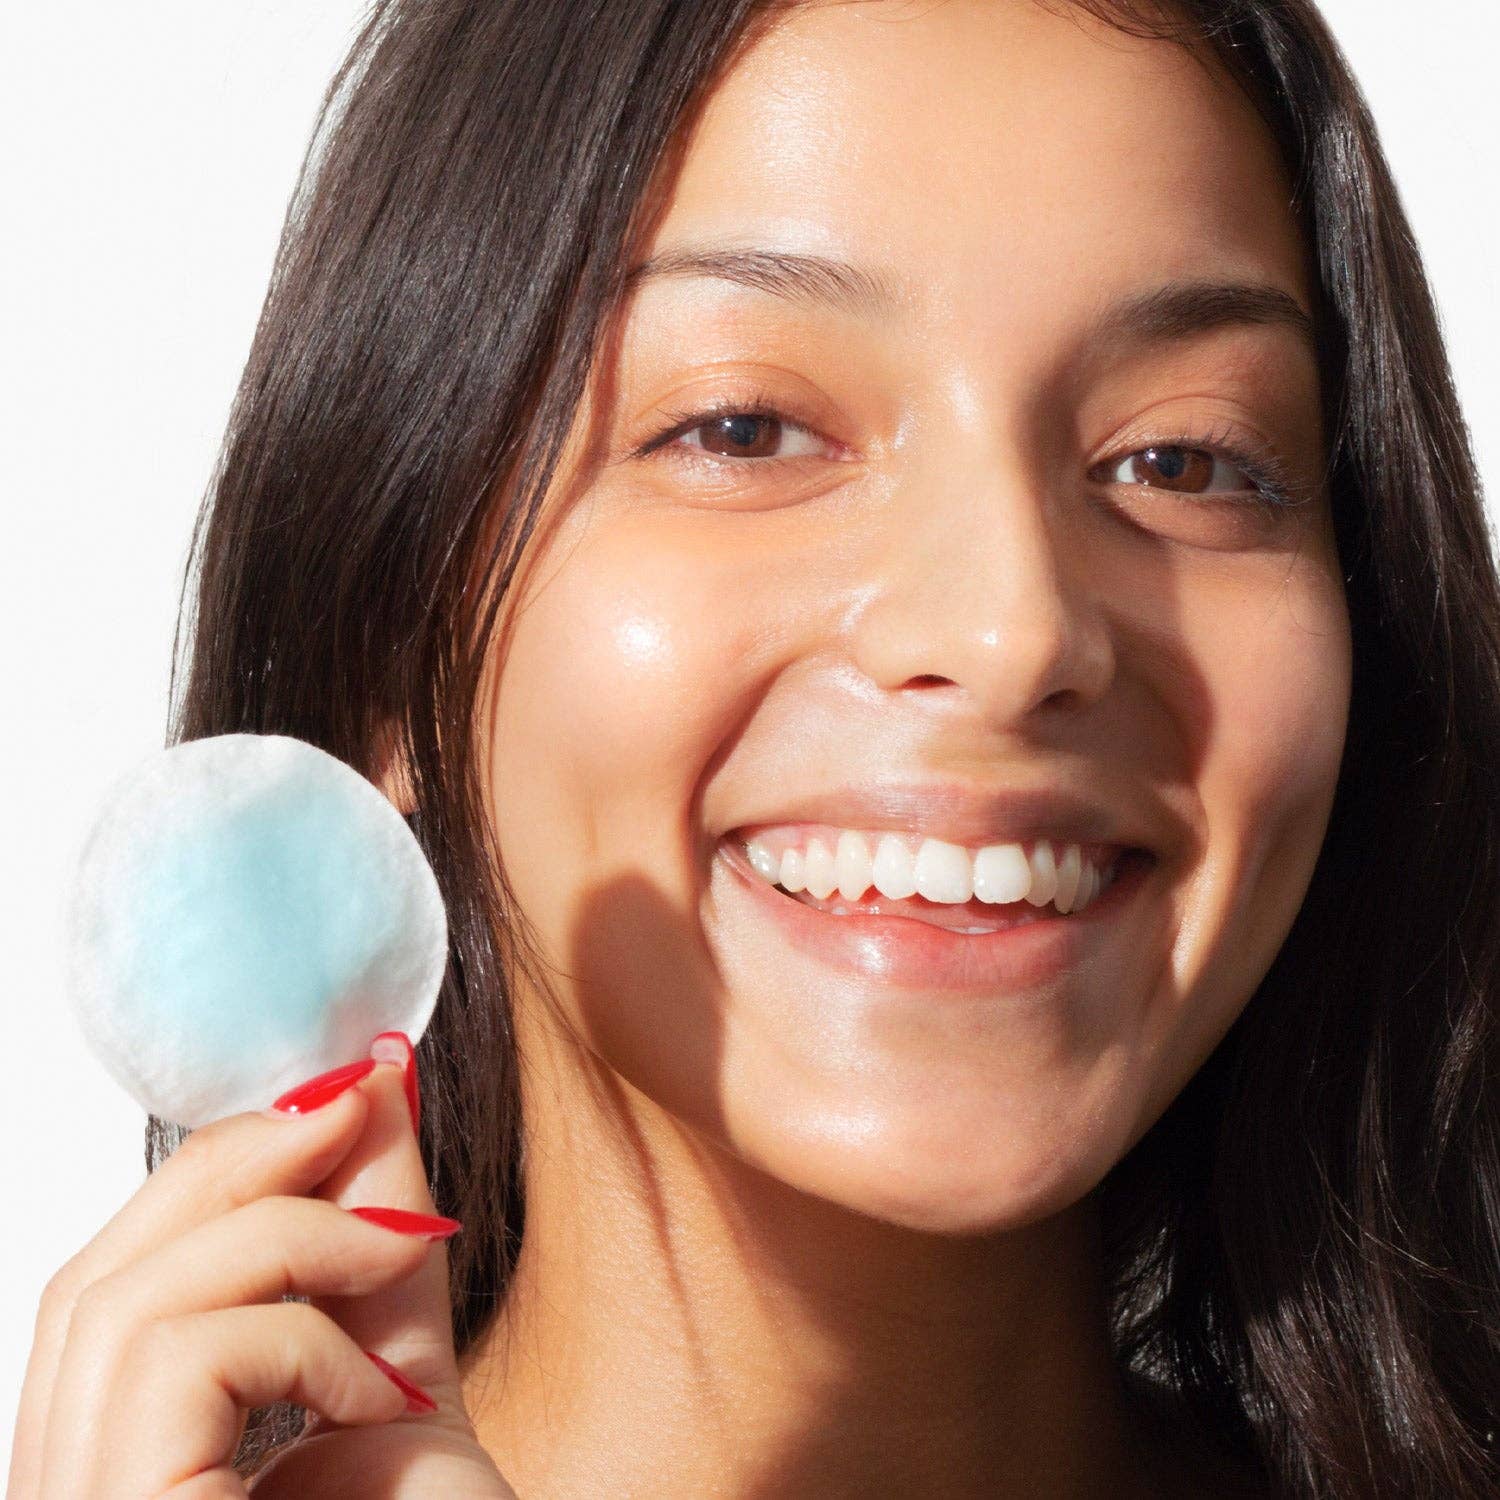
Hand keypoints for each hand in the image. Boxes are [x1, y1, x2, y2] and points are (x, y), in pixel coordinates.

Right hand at [9, 1035, 517, 1498]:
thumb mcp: (391, 1359)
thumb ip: (369, 1236)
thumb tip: (371, 1079)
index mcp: (115, 1462)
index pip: (106, 1286)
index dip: (212, 1170)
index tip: (333, 1096)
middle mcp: (66, 1496)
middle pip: (93, 1277)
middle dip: (235, 1162)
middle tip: (358, 1102)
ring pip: (122, 1302)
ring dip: (290, 1233)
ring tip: (410, 1243)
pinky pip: (178, 1362)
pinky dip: (302, 1336)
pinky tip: (389, 1390)